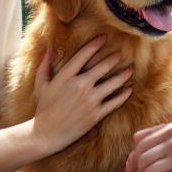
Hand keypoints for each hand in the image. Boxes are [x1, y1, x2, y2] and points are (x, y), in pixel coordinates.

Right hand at [31, 36, 132, 154]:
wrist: (46, 133)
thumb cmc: (43, 108)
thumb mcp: (41, 84)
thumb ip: (45, 65)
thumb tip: (48, 48)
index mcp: (66, 76)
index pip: (83, 55)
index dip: (95, 44)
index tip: (103, 38)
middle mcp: (80, 85)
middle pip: (103, 67)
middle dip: (114, 58)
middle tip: (120, 54)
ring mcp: (90, 100)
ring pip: (113, 83)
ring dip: (123, 75)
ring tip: (130, 70)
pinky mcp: (96, 114)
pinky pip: (115, 102)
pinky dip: (124, 95)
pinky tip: (129, 90)